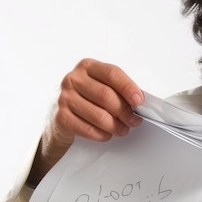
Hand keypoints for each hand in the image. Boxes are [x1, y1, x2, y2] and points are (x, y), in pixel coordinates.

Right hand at [28, 59, 143, 185]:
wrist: (66, 114)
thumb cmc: (91, 98)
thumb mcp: (104, 85)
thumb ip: (119, 89)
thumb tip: (139, 101)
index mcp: (88, 67)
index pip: (112, 73)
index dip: (128, 87)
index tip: (139, 100)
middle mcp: (73, 79)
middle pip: (106, 96)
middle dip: (125, 111)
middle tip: (134, 120)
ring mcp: (65, 98)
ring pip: (99, 115)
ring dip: (116, 126)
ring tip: (123, 129)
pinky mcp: (62, 117)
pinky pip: (87, 129)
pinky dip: (102, 134)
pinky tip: (107, 134)